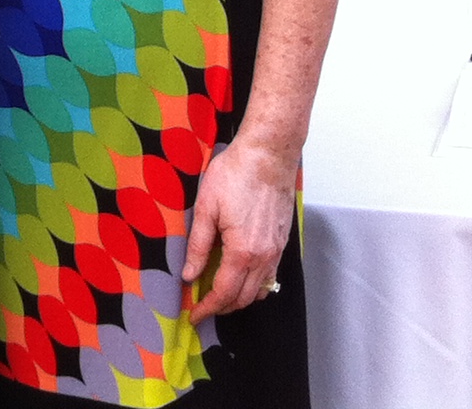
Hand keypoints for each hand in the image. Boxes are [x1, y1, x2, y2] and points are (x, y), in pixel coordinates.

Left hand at [182, 134, 297, 319]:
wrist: (268, 157)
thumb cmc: (235, 175)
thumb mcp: (206, 208)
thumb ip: (198, 245)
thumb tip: (189, 275)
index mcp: (243, 252)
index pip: (224, 293)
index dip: (208, 307)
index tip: (194, 315)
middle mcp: (264, 257)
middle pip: (244, 297)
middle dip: (222, 307)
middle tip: (202, 308)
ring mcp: (277, 251)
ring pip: (260, 289)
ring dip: (240, 298)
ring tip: (218, 295)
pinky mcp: (282, 242)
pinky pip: (270, 275)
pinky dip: (255, 284)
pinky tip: (240, 276)